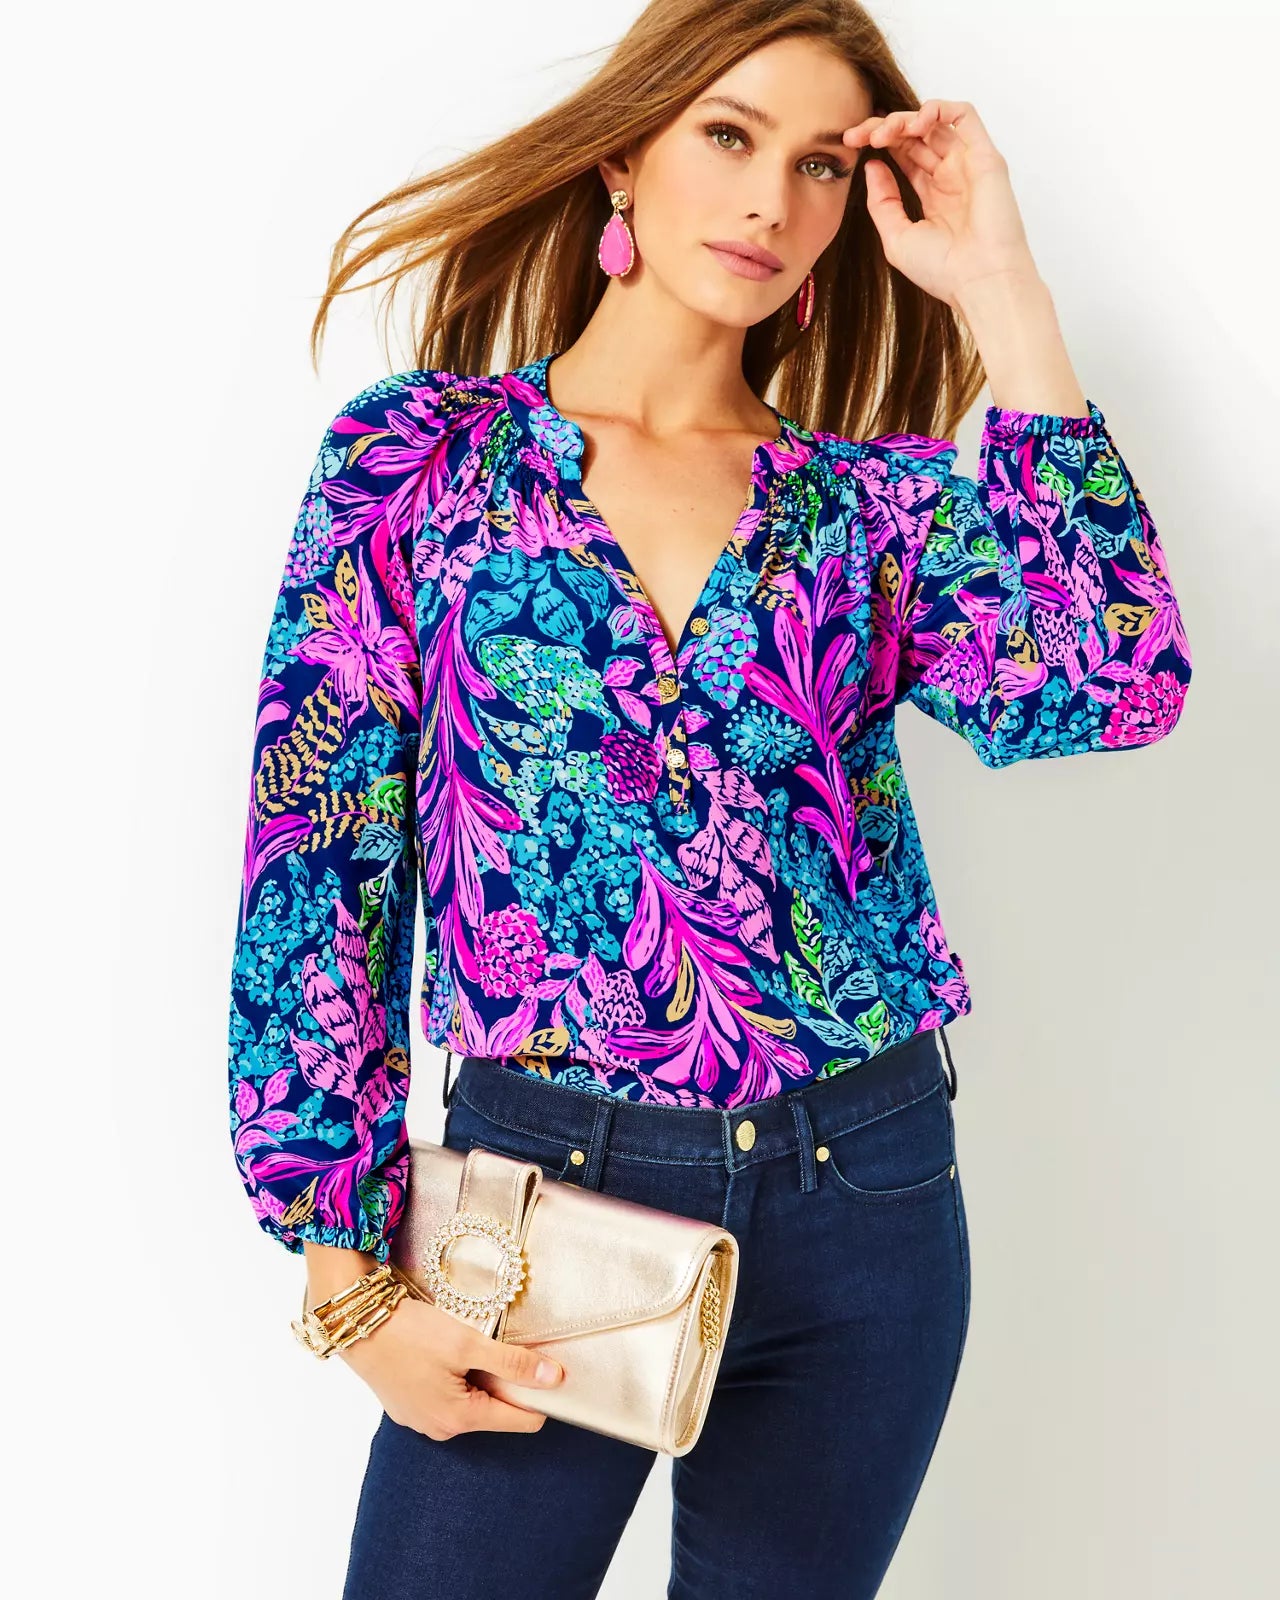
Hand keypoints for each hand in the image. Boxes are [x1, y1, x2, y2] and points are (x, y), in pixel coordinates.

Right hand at [339, 1293, 566, 1440]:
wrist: (357, 1325)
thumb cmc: (409, 1333)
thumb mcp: (467, 1344)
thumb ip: (512, 1363)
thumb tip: (553, 1378)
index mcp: (459, 1419)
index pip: (522, 1421)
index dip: (538, 1394)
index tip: (542, 1365)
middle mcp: (441, 1429)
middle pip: (496, 1410)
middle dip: (505, 1380)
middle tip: (494, 1345)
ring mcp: (422, 1420)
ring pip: (471, 1401)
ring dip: (479, 1376)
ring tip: (466, 1345)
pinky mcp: (410, 1406)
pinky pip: (448, 1397)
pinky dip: (456, 1376)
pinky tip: (445, 1352)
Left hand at [842, 100, 1039, 311]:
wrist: (979, 281)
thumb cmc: (943, 271)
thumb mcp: (897, 238)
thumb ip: (882, 201)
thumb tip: (872, 166)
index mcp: (932, 194)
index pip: (903, 153)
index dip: (878, 141)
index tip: (850, 143)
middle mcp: (951, 176)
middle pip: (914, 135)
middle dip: (883, 127)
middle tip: (857, 135)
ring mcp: (968, 165)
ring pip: (934, 122)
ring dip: (904, 119)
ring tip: (884, 133)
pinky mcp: (985, 156)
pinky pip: (964, 115)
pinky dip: (938, 109)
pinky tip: (915, 124)